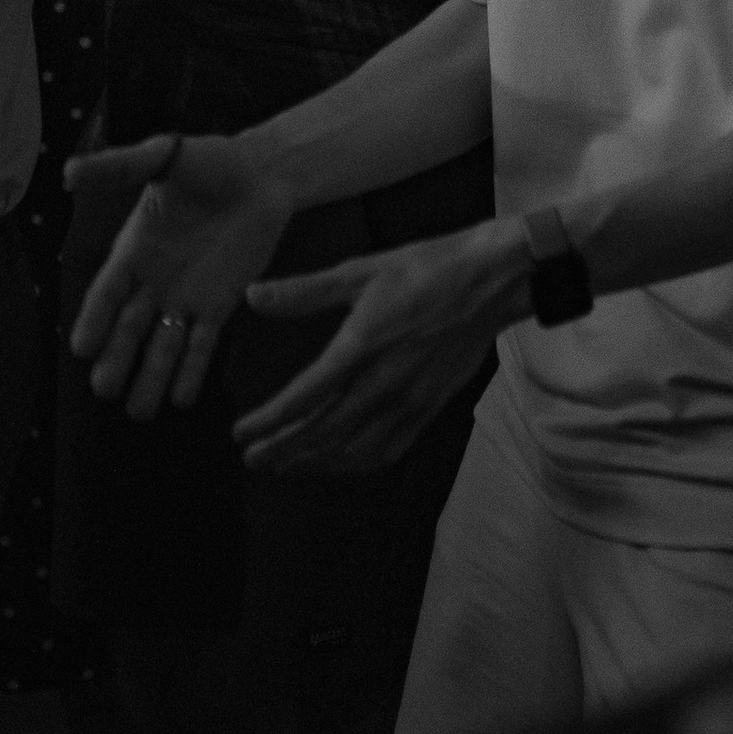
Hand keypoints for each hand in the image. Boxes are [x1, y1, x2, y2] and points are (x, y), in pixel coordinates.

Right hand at [67, 133, 294, 417]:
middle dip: (117, 360)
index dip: (94, 319)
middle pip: (129, 329)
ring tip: (140, 412)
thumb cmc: (210, 161)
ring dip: (151, 377)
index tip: (80, 348)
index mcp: (133, 250)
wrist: (264, 173)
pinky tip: (182, 399)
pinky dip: (192, 371)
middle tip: (104, 391)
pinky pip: (202, 344)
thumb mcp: (164, 156)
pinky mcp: (219, 306)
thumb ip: (121, 166)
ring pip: (162, 345)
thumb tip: (69, 171)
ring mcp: (185, 297)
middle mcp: (153, 282)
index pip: (107, 292)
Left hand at [234, 220, 530, 472]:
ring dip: (315, 462)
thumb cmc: (426, 268)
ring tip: (285, 466)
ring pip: (353, 449)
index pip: (304, 397)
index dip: (268, 421)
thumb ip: (305, 291)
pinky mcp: (429, 408)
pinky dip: (356, 463)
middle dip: (283, 450)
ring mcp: (409, 401)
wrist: (493, 281)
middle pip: (323, 432)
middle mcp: (383, 382)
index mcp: (361, 345)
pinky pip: (387, 449)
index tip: (239, 433)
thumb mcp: (361, 270)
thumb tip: (253, 296)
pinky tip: (339, 463)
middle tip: (252, 459)